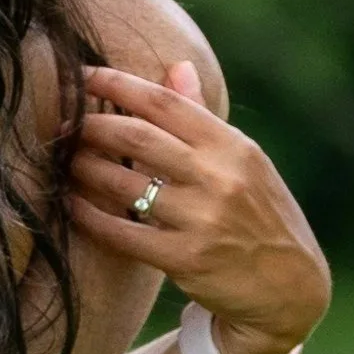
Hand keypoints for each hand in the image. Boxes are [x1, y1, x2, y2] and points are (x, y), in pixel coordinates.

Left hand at [68, 62, 330, 353]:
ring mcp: (203, 219)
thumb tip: (176, 66)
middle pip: (135, 137)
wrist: (290, 288)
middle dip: (89, 127)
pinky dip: (88, 215)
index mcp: (232, 146)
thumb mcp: (243, 160)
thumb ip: (202, 116)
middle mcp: (220, 178)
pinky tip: (69, 204)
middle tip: (62, 127)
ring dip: (83, 169)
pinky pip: (121, 232)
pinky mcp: (185, 259)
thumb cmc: (258, 213)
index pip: (164, 102)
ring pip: (123, 184)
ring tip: (63, 162)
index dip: (116, 84)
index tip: (81, 75)